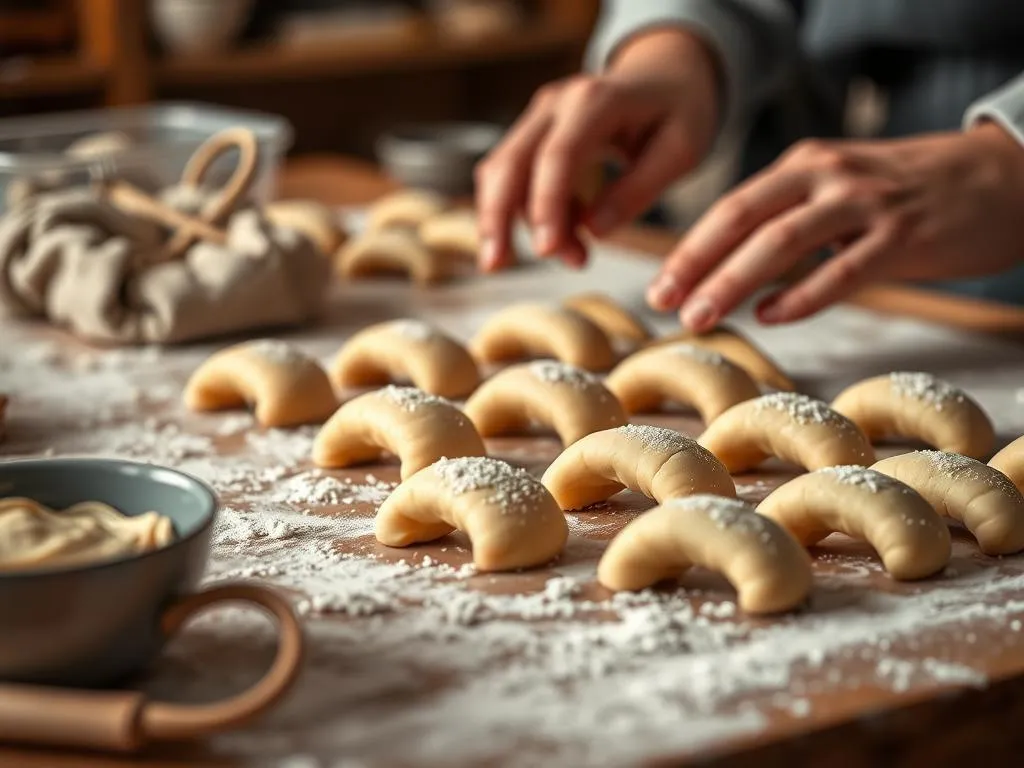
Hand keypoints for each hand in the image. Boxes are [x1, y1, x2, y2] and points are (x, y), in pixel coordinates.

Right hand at [474, 28, 720, 271]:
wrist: (664, 74)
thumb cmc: (678, 111)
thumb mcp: (682, 150)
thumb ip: (640, 189)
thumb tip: (595, 230)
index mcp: (596, 100)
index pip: (558, 155)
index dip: (547, 204)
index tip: (546, 251)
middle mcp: (556, 104)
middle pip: (509, 162)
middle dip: (497, 217)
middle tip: (497, 266)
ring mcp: (538, 118)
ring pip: (502, 173)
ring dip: (514, 222)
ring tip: (572, 258)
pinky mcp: (532, 135)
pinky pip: (513, 178)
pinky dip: (526, 214)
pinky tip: (563, 239)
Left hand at [648, 123, 1023, 330]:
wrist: (999, 175)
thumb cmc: (906, 192)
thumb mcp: (837, 186)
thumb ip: (787, 216)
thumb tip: (727, 266)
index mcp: (803, 164)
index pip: (731, 207)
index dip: (689, 248)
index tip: (657, 287)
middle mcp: (826, 175)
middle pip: (743, 217)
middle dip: (695, 262)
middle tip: (662, 303)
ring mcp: (865, 203)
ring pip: (783, 241)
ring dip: (734, 281)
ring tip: (700, 316)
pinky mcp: (902, 235)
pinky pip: (842, 269)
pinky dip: (802, 295)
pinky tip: (771, 316)